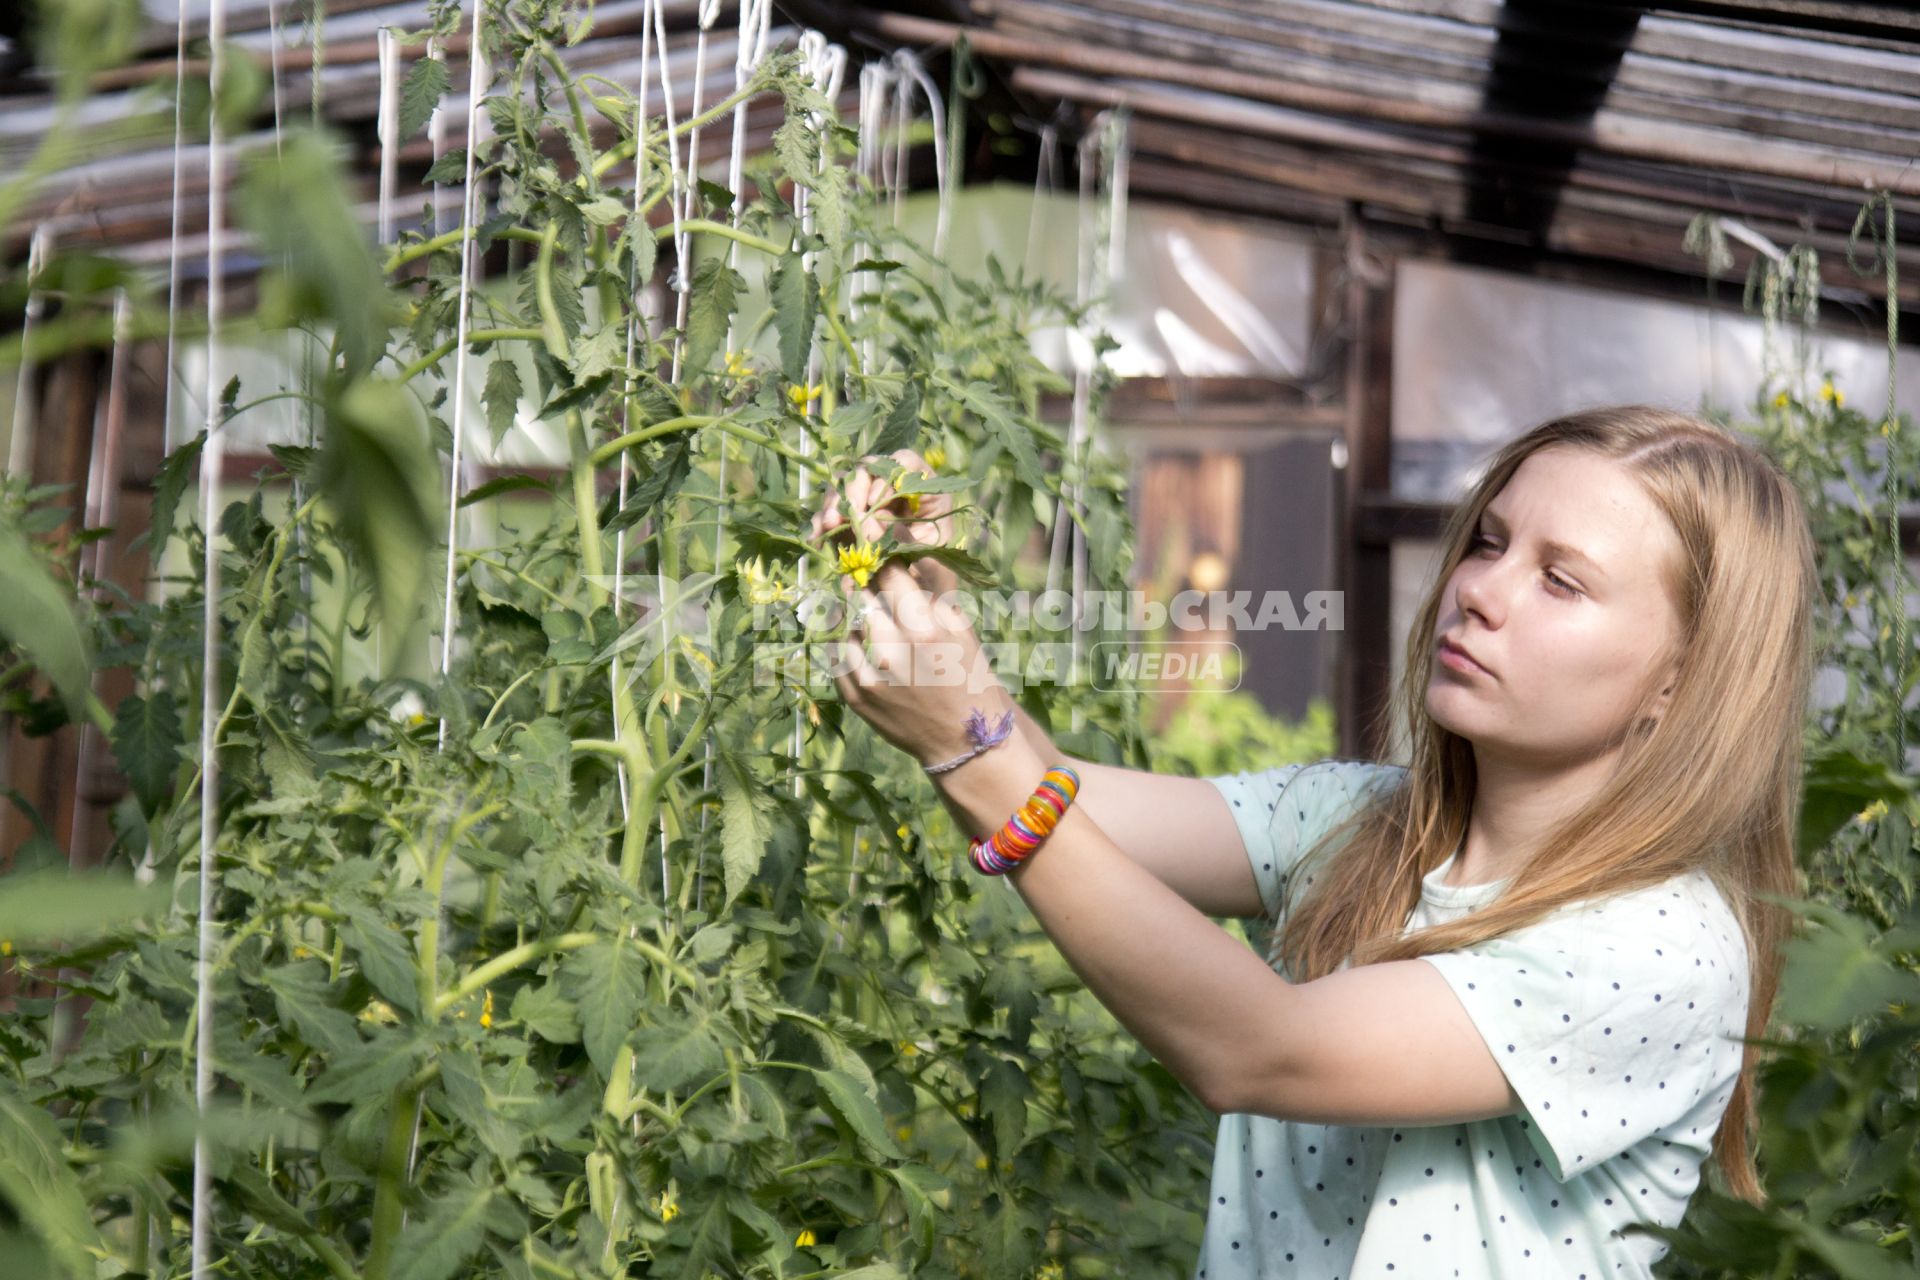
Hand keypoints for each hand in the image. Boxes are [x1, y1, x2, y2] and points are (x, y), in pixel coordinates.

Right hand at [808, 448, 959, 596]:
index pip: (905, 462)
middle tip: (844, 515)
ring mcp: (870, 502)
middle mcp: (896, 490)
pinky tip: (817, 537)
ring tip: (827, 526)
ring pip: (845, 483)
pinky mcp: (850, 519)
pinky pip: (831, 510)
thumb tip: (869, 522)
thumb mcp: (927, 559)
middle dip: (852, 489)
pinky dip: (821, 521)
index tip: (874, 502)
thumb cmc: (935, 577)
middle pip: (869, 468)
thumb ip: (902, 539)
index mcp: (925, 492)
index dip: (886, 477)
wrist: (920, 601)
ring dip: (833, 502)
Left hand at [837, 560, 1014, 770]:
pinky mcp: (854, 695)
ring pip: (848, 622)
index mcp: (924, 628)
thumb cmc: (968, 675)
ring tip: (882, 628)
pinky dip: (851, 646)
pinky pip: (839, 654)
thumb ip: (931, 586)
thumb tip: (906, 544)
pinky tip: (870, 651)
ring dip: (860, 617)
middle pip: (861, 593)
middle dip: (868, 585)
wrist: (963, 739)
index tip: (872, 534)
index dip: (879, 551)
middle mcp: (892, 649)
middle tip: (874, 584)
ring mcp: (868, 675)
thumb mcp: (960, 626)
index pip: (888, 571)